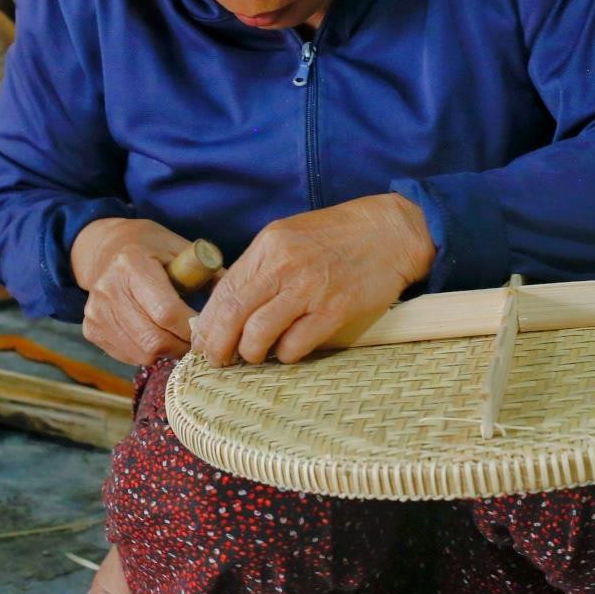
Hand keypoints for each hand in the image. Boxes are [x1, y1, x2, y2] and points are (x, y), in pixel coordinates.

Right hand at [70, 217, 198, 366]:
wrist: (106, 249)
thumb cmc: (152, 249)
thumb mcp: (180, 249)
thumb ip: (209, 274)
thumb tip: (237, 306)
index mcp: (131, 263)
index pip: (166, 312)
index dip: (192, 328)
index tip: (208, 330)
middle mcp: (108, 288)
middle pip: (153, 340)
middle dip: (182, 346)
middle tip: (198, 342)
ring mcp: (96, 311)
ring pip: (141, 353)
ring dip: (167, 353)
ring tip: (180, 339)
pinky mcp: (91, 328)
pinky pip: (128, 356)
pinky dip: (148, 354)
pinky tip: (158, 337)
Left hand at [191, 194, 433, 366]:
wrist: (391, 232)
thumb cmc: (337, 237)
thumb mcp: (289, 237)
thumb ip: (260, 268)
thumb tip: (226, 307)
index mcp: (269, 246)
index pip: (224, 292)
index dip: (208, 324)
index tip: (203, 341)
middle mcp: (285, 266)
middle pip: (233, 316)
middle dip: (219, 346)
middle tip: (219, 360)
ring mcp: (310, 289)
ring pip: (259, 336)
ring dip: (251, 353)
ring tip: (255, 355)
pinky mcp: (335, 311)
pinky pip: (295, 345)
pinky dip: (285, 355)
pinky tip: (288, 350)